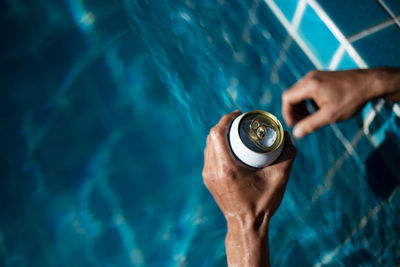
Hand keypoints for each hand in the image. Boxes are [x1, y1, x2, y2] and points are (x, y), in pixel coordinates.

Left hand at [202, 110, 296, 266]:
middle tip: (239, 121)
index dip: (226, 118)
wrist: (247, 226)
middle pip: (211, 137)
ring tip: (235, 130)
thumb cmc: (263, 203)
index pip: (217, 133)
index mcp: (226, 168)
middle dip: (224, 124)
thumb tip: (286, 135)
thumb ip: (288, 154)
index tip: (239, 114)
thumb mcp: (280, 178)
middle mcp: (212, 170)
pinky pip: (209, 156)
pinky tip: (229, 145)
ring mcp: (208, 176)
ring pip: (208, 146)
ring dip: (219, 135)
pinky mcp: (208, 180)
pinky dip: (217, 146)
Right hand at [281, 68, 399, 138]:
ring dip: (301, 106)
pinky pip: (308, 89)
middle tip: (300, 124)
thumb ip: (310, 125)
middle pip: (292, 95)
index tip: (293, 124)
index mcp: (310, 85)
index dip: (287, 113)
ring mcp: (316, 76)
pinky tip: (318, 110)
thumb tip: (296, 133)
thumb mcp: (330, 115)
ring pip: (299, 92)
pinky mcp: (322, 77)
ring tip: (309, 119)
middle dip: (293, 111)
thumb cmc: (351, 98)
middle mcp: (310, 77)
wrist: (370, 83)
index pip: (287, 98)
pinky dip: (308, 101)